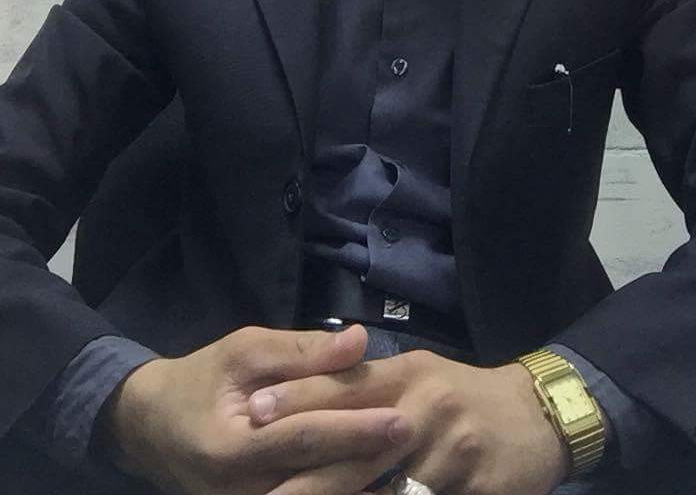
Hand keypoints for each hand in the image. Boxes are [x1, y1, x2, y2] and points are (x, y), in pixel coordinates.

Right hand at [101, 324, 410, 494]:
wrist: (153, 427)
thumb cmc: (204, 378)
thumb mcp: (247, 350)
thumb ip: (303, 351)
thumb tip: (360, 341)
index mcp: (232, 449)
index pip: (304, 439)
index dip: (354, 429)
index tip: (400, 417)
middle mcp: (239, 494)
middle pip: (316, 481)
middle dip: (368, 461)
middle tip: (417, 438)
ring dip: (362, 484)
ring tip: (411, 464)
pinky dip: (343, 492)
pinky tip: (379, 481)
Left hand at [247, 348, 569, 494]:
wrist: (539, 416)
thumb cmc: (465, 397)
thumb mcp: (419, 377)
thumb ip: (369, 387)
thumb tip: (303, 399)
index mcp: (407, 376)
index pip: (343, 386)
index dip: (297, 400)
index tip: (250, 413)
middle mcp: (426, 409)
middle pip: (355, 448)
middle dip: (305, 476)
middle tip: (263, 491)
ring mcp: (452, 451)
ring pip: (386, 492)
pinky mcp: (477, 487)